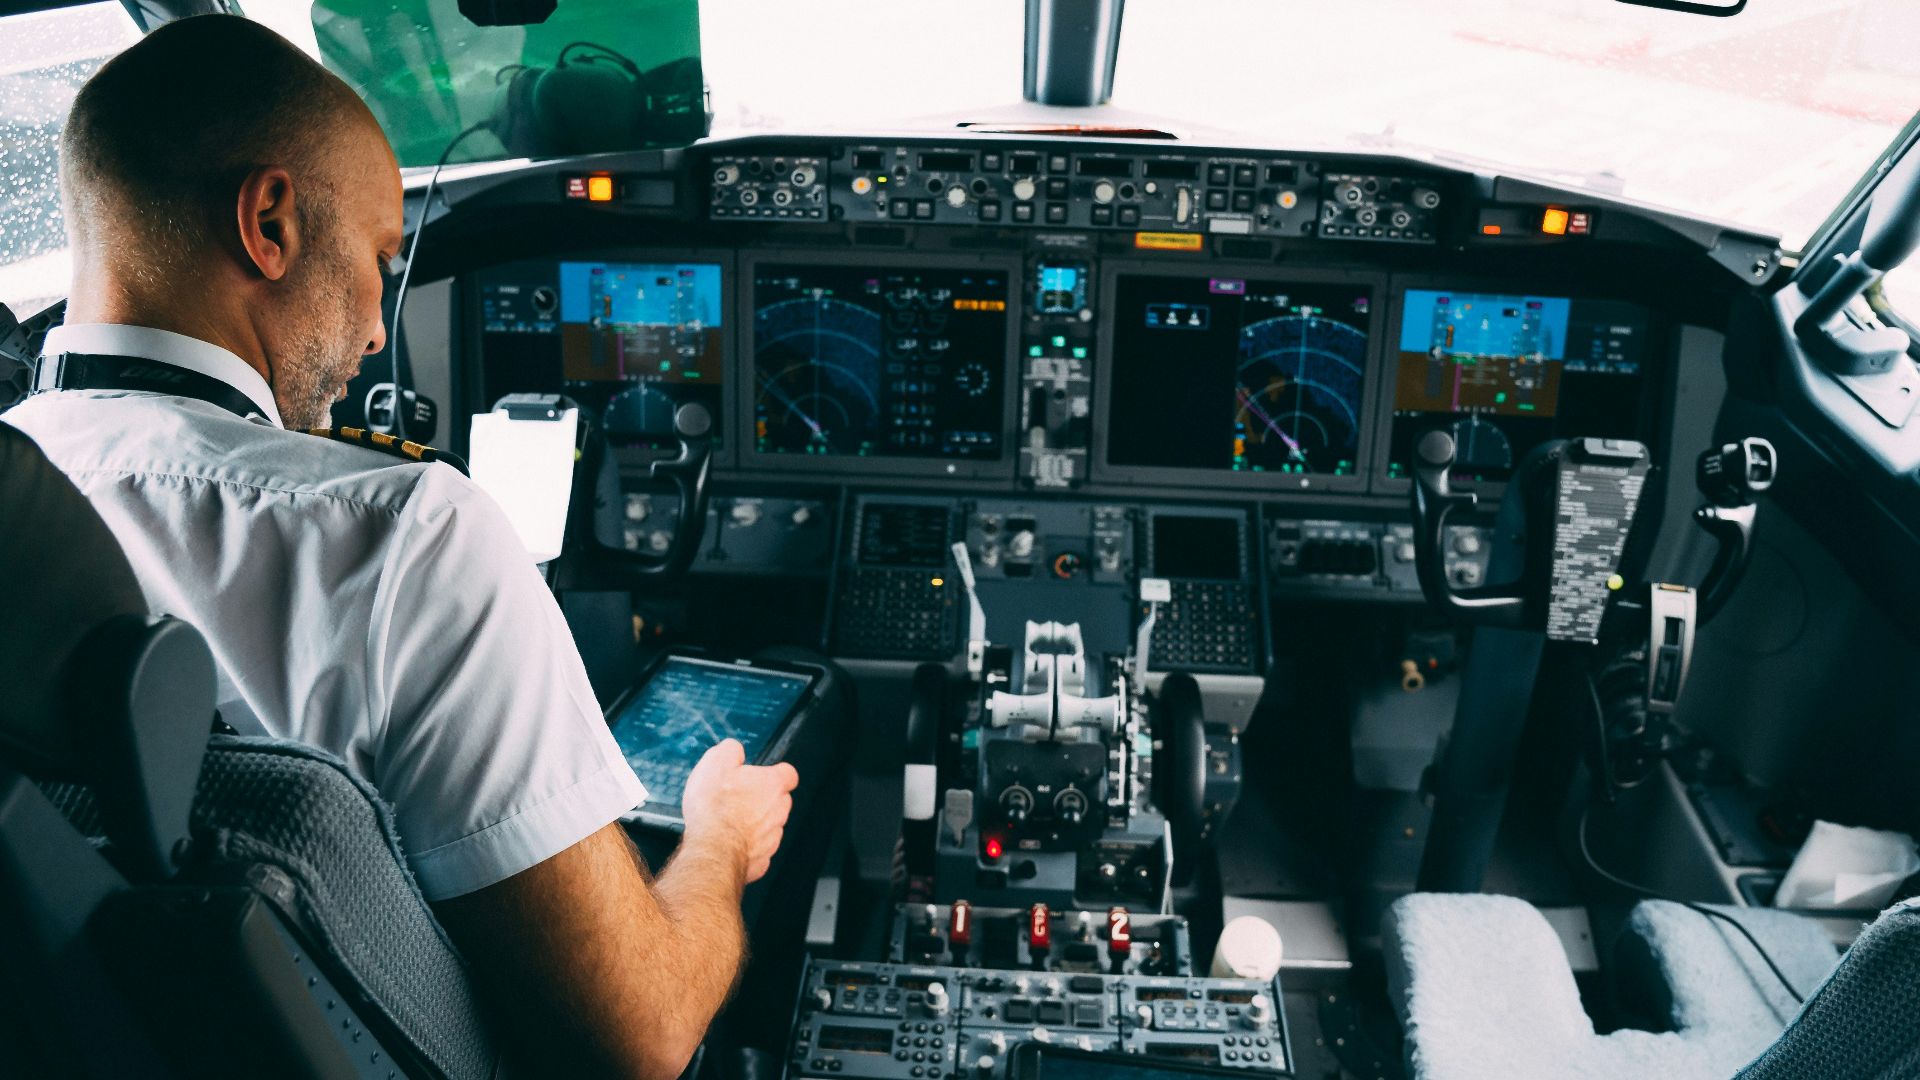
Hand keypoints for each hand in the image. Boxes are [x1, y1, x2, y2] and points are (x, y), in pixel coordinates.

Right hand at [679, 739, 798, 882]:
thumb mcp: (716, 763)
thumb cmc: (714, 808)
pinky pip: (758, 850)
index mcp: (773, 785)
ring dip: (755, 823)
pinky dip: (747, 847)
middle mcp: (779, 811)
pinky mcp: (762, 861)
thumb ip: (730, 750)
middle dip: (763, 799)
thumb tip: (734, 749)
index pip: (788, 774)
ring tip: (729, 822)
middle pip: (780, 801)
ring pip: (770, 826)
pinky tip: (729, 842)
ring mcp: (772, 838)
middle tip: (738, 799)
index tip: (763, 775)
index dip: (776, 773)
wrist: (711, 849)